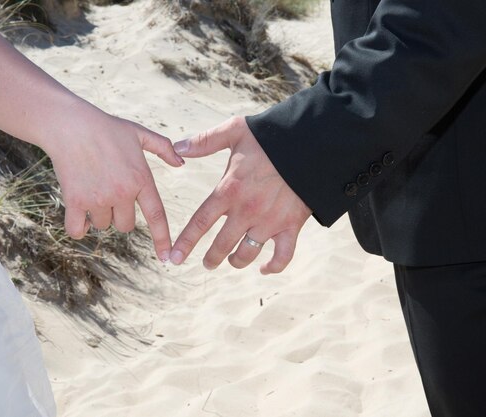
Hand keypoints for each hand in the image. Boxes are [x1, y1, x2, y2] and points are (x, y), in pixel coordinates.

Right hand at [43, 105, 183, 261]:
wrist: (70, 125)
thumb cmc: (106, 127)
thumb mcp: (139, 133)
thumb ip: (163, 148)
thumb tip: (181, 163)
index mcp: (141, 179)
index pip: (157, 216)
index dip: (163, 239)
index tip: (167, 258)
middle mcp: (122, 193)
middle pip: (126, 226)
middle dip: (120, 216)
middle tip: (110, 194)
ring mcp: (99, 198)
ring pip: (104, 226)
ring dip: (99, 216)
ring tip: (92, 191)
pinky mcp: (76, 201)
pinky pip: (78, 230)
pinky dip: (79, 228)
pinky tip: (79, 215)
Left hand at [170, 116, 311, 273]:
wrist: (311, 144)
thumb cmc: (271, 136)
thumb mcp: (235, 131)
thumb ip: (205, 141)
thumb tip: (177, 147)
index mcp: (229, 190)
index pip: (200, 222)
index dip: (185, 243)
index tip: (174, 258)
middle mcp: (247, 211)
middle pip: (221, 245)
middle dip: (211, 259)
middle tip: (206, 264)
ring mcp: (269, 221)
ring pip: (247, 254)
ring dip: (236, 261)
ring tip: (231, 261)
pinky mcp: (291, 226)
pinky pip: (282, 256)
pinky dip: (273, 267)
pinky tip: (264, 269)